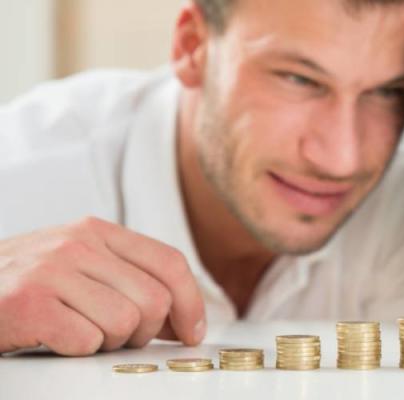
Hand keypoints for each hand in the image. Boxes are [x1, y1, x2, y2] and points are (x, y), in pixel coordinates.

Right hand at [0, 217, 205, 355]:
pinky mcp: (29, 304)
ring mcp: (51, 272)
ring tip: (79, 333)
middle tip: (118, 338)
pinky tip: (55, 339)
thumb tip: (184, 319)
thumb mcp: (77, 267)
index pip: (169, 262)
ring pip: (125, 323)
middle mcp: (76, 244)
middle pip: (154, 300)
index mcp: (96, 231)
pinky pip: (86, 341)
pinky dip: (77, 351)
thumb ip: (128, 281)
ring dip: (109, 343)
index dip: (191, 302)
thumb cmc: (22, 286)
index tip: (193, 330)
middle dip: (145, 332)